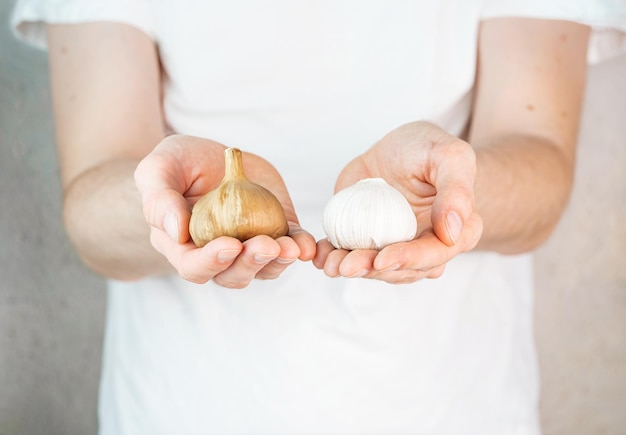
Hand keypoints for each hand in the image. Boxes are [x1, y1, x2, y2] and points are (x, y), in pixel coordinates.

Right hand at [134, 135, 315, 287]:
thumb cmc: (178, 163)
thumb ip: (159, 199)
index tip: (230, 245)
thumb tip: (177, 232)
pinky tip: (307, 246)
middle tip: (266, 245)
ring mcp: (248, 246)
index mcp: (183, 247)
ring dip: (278, 261)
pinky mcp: (275, 232)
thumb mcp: (159, 169)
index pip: (194, 267)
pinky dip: (300, 249)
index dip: (211, 262)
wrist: (215, 154)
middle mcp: (216, 255)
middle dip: (251, 264)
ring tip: (290, 247)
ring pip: (264, 268)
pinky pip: (290, 247)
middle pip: (233, 274)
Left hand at [313, 121, 482, 283]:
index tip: (383, 259)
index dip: (409, 260)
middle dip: (373, 270)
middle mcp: (427, 248)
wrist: (397, 150)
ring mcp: (396, 248)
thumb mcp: (449, 156)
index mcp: (456, 233)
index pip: (434, 254)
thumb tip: (452, 231)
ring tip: (331, 264)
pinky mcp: (368, 243)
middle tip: (347, 266)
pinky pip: (353, 256)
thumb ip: (457, 190)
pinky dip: (335, 257)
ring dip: (353, 269)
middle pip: (402, 270)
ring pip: (376, 269)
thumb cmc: (429, 149)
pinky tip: (320, 256)